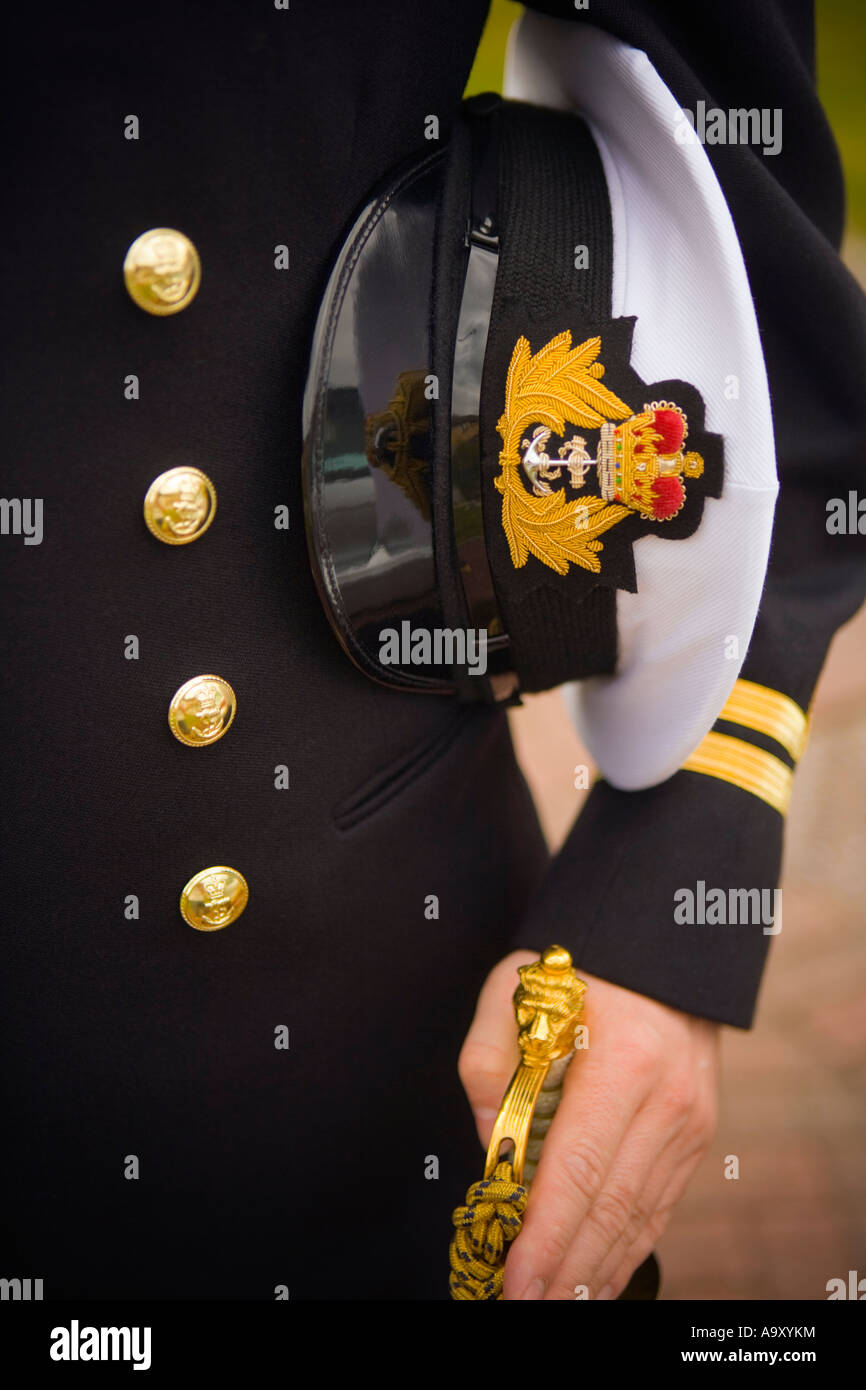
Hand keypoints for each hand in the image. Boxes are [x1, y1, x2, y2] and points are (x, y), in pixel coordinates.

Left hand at [458, 951, 720, 1299]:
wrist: (661, 946)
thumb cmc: (578, 965)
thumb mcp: (513, 988)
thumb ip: (488, 1064)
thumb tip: (492, 1149)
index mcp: (621, 1060)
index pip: (578, 1170)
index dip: (546, 1235)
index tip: (514, 1278)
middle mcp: (665, 1099)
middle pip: (611, 1208)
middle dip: (566, 1269)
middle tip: (525, 1306)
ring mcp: (689, 1121)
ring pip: (638, 1218)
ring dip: (594, 1268)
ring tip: (552, 1301)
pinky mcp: (696, 1134)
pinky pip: (657, 1205)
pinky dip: (624, 1247)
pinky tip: (593, 1274)